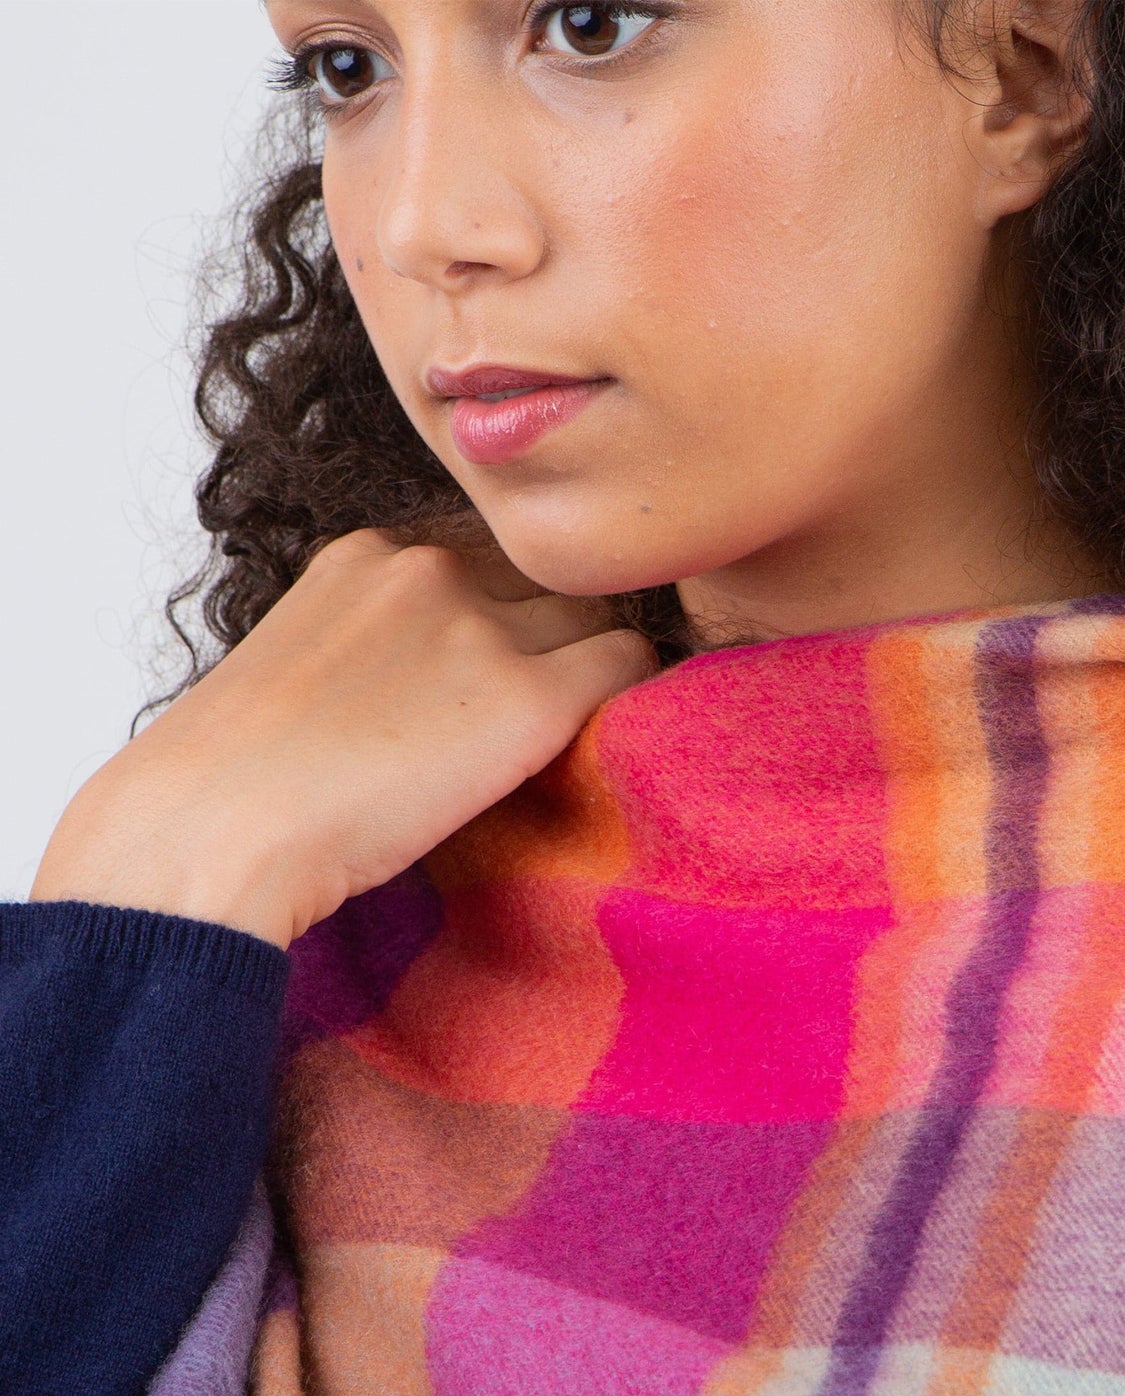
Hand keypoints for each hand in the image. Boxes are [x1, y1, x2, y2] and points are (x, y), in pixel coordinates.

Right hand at [31, 531, 653, 948]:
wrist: (211, 832)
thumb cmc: (234, 792)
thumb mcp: (299, 677)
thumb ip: (369, 654)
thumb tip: (424, 703)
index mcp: (367, 554)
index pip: (483, 556)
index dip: (504, 618)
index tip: (500, 675)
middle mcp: (429, 568)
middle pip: (545, 580)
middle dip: (554, 635)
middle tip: (546, 714)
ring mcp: (481, 629)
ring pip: (596, 616)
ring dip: (592, 667)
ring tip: (576, 737)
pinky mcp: (527, 700)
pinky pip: (630, 667)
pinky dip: (634, 697)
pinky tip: (615, 743)